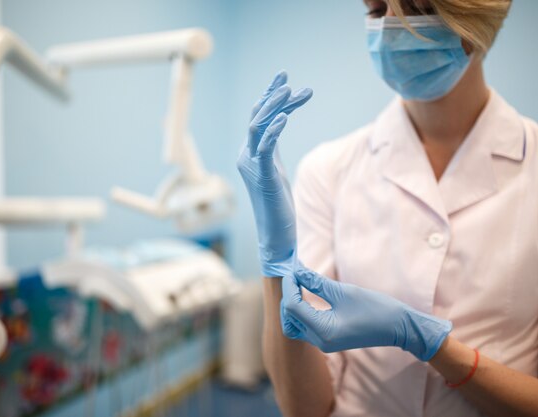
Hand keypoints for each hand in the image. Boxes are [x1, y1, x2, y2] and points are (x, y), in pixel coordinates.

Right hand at [237, 71, 312, 276]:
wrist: (276, 235)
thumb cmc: (278, 205)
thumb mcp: (276, 169)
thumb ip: (272, 149)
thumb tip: (278, 125)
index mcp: (250, 153)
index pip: (258, 117)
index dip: (270, 96)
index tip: (284, 78)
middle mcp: (246, 156)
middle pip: (257, 116)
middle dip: (274, 96)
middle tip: (290, 80)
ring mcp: (252, 166)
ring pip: (257, 127)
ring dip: (274, 106)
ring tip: (290, 90)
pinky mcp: (262, 176)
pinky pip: (265, 148)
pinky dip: (273, 131)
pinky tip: (285, 118)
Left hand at [281, 263, 451, 360]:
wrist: (397, 327)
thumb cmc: (375, 308)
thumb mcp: (343, 292)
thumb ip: (316, 282)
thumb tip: (297, 271)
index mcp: (323, 332)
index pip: (293, 307)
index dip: (289, 286)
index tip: (292, 269)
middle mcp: (320, 341)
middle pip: (290, 318)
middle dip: (288, 295)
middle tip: (294, 275)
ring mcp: (323, 343)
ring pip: (294, 324)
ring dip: (292, 304)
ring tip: (298, 284)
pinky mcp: (327, 340)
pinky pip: (304, 326)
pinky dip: (301, 311)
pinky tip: (305, 294)